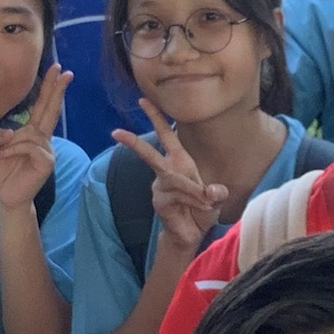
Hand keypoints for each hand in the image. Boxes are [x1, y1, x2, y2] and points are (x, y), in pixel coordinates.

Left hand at [0, 66, 70, 210]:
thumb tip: (9, 129)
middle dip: (57, 90)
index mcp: (31, 134)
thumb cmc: (2, 174)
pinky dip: (15, 150)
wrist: (6, 198)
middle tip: (66, 71)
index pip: (42, 108)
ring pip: (30, 133)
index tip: (58, 71)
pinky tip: (9, 158)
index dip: (50, 89)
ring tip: (5, 156)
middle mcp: (42, 139)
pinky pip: (30, 146)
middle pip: (51, 110)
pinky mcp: (47, 161)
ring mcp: (47, 150)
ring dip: (12, 144)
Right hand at [113, 99, 226, 255]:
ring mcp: (160, 185)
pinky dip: (193, 199)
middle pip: (149, 153)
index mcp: (180, 161)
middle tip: (115, 132)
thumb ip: (217, 192)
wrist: (192, 233)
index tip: (143, 100)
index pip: (167, 134)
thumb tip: (211, 191)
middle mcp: (167, 170)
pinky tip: (201, 206)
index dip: (156, 117)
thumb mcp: (215, 198)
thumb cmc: (202, 210)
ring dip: (195, 191)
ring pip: (177, 180)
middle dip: (134, 142)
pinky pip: (177, 194)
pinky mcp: (159, 200)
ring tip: (207, 202)